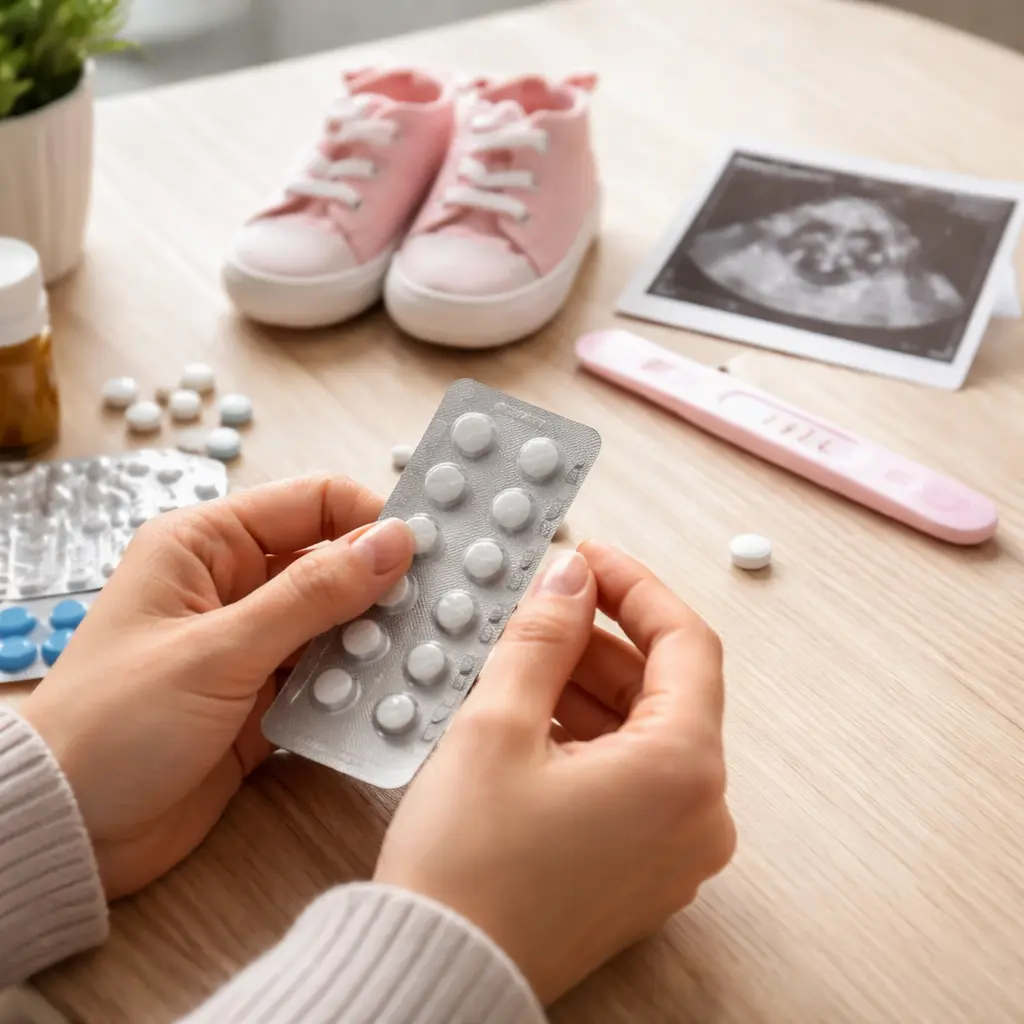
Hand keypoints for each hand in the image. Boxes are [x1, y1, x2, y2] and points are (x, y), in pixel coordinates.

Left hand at [22, 476, 414, 899]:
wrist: (72, 830)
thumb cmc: (116, 723)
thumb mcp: (218, 649)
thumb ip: (313, 595)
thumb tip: (394, 541)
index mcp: (207, 545)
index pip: (312, 504)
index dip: (371, 520)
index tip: (427, 553)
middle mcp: (233, 585)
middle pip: (332, 564)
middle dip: (383, 586)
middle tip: (441, 610)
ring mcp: (251, 644)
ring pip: (337, 623)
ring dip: (375, 641)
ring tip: (422, 659)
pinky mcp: (265, 698)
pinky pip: (328, 676)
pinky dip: (357, 686)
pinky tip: (390, 698)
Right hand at [375, 541, 734, 1003]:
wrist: (438, 974)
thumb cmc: (466, 869)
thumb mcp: (497, 724)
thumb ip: (544, 636)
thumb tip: (571, 578)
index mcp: (682, 773)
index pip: (686, 642)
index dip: (636, 587)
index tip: (590, 559)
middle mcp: (699, 816)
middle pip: (666, 688)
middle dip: (601, 638)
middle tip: (540, 606)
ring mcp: (674, 849)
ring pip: (644, 732)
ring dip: (589, 684)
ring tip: (521, 657)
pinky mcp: (641, 868)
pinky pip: (630, 777)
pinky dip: (587, 735)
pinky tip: (529, 713)